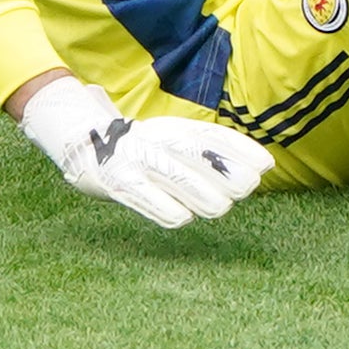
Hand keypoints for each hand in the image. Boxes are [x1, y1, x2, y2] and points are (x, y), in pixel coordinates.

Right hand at [15, 75, 272, 227]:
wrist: (83, 142)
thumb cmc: (142, 149)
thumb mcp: (173, 144)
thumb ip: (209, 155)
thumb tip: (258, 173)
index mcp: (174, 129)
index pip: (211, 136)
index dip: (239, 149)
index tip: (266, 164)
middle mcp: (156, 140)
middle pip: (193, 152)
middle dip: (222, 169)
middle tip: (249, 186)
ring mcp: (135, 161)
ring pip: (170, 174)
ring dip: (198, 192)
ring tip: (221, 208)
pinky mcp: (116, 183)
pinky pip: (141, 195)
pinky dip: (162, 207)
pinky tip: (181, 218)